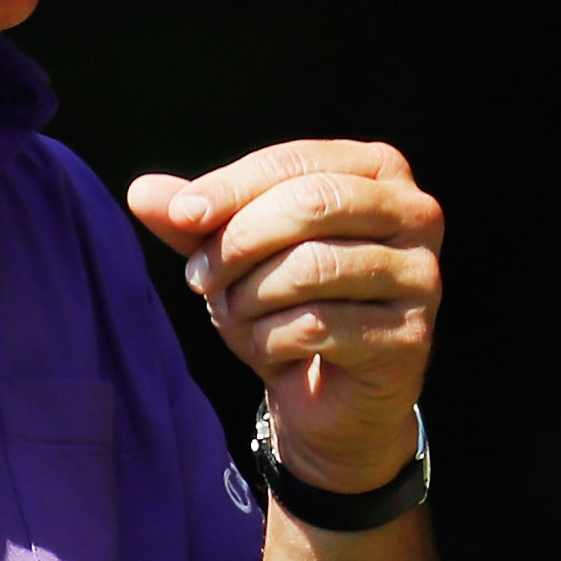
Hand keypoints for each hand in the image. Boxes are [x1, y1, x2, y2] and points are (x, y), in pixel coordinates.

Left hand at [127, 141, 442, 494]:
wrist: (330, 396)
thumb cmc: (288, 303)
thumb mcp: (235, 253)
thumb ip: (195, 218)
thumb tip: (140, 191)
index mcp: (375, 169)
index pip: (292, 163)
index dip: (229, 188)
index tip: (180, 216)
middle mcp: (414, 212)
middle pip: (310, 205)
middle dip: (239, 242)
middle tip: (199, 279)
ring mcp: (421, 276)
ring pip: (313, 267)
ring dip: (251, 296)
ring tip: (236, 314)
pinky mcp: (410, 336)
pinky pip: (320, 326)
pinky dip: (272, 339)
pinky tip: (267, 349)